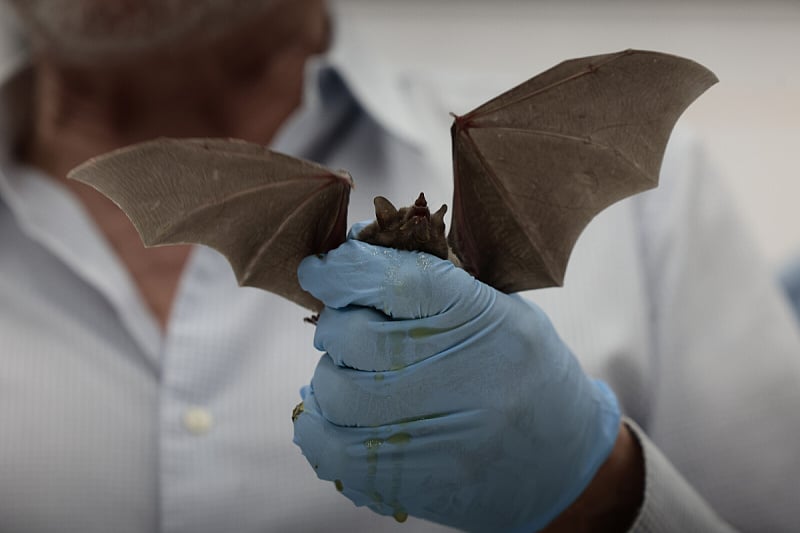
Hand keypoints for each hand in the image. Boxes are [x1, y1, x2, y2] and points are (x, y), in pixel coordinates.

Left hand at [293, 230, 620, 531]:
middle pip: (354, 336)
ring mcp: (440, 434)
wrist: (564, 461)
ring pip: (337, 392)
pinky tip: (333, 416)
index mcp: (485, 318)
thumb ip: (436, 282)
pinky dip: (318, 428)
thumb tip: (355, 252)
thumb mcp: (501, 310)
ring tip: (346, 375)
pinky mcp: (416, 481)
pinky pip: (333, 452)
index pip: (400, 279)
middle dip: (334, 326)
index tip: (321, 270)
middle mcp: (464, 374)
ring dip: (328, 377)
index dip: (348, 268)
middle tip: (343, 330)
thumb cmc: (522, 371)